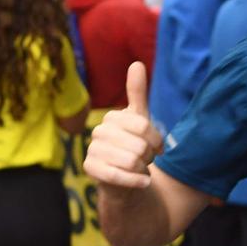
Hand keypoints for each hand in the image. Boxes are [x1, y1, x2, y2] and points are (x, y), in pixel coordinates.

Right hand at [85, 61, 165, 188]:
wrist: (126, 180)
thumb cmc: (134, 147)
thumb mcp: (140, 120)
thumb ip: (138, 94)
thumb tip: (137, 63)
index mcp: (112, 118)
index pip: (143, 126)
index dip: (156, 140)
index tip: (157, 147)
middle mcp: (98, 131)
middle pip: (139, 145)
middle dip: (148, 157)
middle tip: (144, 160)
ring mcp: (92, 150)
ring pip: (131, 160)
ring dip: (143, 169)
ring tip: (138, 169)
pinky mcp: (90, 169)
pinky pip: (118, 175)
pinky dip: (136, 181)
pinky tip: (143, 182)